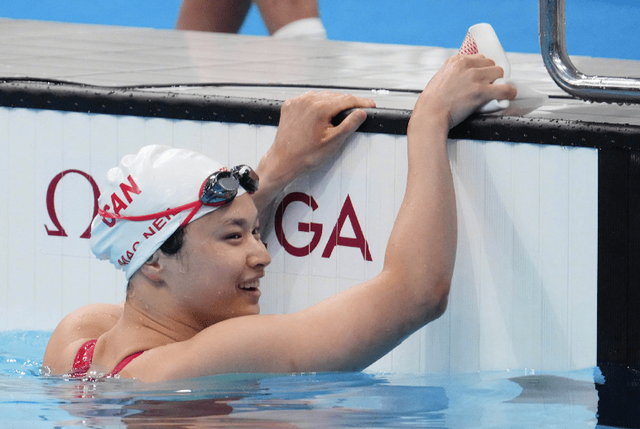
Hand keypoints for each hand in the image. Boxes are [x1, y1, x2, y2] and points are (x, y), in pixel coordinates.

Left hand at [259, 91, 375, 185]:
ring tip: (340, 114)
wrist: (283, 160)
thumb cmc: (306, 155)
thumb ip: (349, 125)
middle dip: (348, 103)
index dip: (361, 102)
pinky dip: (317, 104)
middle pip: (335, 96)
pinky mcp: (290, 105)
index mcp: (320, 108)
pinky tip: (321, 114)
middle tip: (358, 111)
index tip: (370, 105)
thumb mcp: (333, 142)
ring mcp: (298, 102)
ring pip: (322, 96)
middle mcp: (308, 101)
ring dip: (332, 103)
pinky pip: (309, 99)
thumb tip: (361, 113)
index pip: (347, 100)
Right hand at [410, 54, 516, 130]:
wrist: (430, 115)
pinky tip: (509, 95)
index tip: (483, 76)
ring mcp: (474, 78)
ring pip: (499, 72)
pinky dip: (509, 92)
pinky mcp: (481, 92)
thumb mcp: (440, 79)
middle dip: (491, 74)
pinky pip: (504, 89)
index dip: (483, 68)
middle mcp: (466, 65)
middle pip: (491, 63)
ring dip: (499, 82)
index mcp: (455, 60)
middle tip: (487, 86)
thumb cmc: (432, 102)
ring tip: (494, 91)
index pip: (479, 57)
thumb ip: (454, 74)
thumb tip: (466, 79)